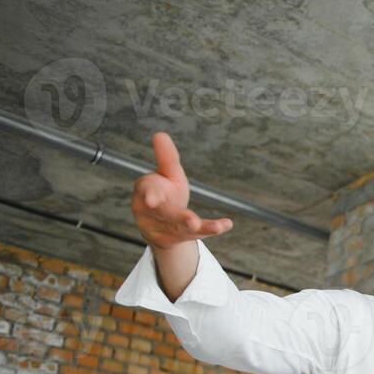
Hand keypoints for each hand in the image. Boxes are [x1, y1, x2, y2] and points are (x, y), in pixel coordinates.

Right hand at [130, 132, 231, 248]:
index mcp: (147, 191)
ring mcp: (163, 228)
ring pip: (182, 228)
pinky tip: (226, 224)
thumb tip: (160, 134)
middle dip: (178, 217)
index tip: (152, 199)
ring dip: (200, 227)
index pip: (147, 192)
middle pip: (166, 214)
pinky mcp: (176, 239)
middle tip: (191, 222)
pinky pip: (196, 234)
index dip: (150, 195)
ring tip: (216, 228)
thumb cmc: (164, 193)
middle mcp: (153, 212)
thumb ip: (166, 157)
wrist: (160, 223)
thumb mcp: (166, 173)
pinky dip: (211, 229)